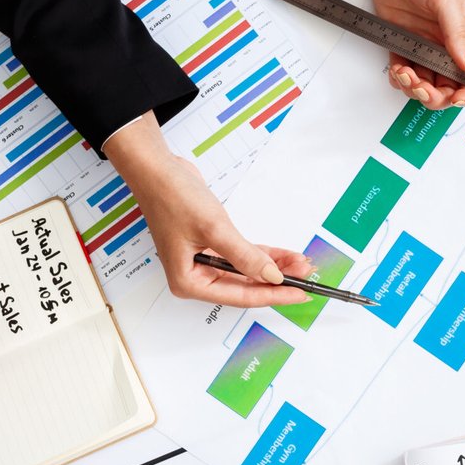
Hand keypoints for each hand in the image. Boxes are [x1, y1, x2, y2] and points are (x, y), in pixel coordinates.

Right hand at [103, 116, 310, 305]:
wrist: (158, 169)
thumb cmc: (172, 197)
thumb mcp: (214, 229)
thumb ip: (245, 256)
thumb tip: (272, 276)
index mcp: (189, 282)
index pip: (240, 296)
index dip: (273, 295)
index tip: (298, 294)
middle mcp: (196, 276)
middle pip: (246, 286)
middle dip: (277, 281)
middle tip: (306, 278)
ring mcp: (204, 261)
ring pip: (248, 271)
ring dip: (275, 267)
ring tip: (301, 264)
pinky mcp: (212, 245)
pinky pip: (243, 256)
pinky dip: (264, 254)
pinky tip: (285, 255)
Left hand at [366, 0, 464, 109]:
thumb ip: (457, 34)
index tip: (453, 97)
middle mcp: (447, 42)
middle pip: (448, 86)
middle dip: (435, 95)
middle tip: (420, 87)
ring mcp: (423, 42)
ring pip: (425, 83)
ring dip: (414, 89)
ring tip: (404, 76)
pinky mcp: (401, 38)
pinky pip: (404, 70)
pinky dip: (399, 79)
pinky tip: (396, 73)